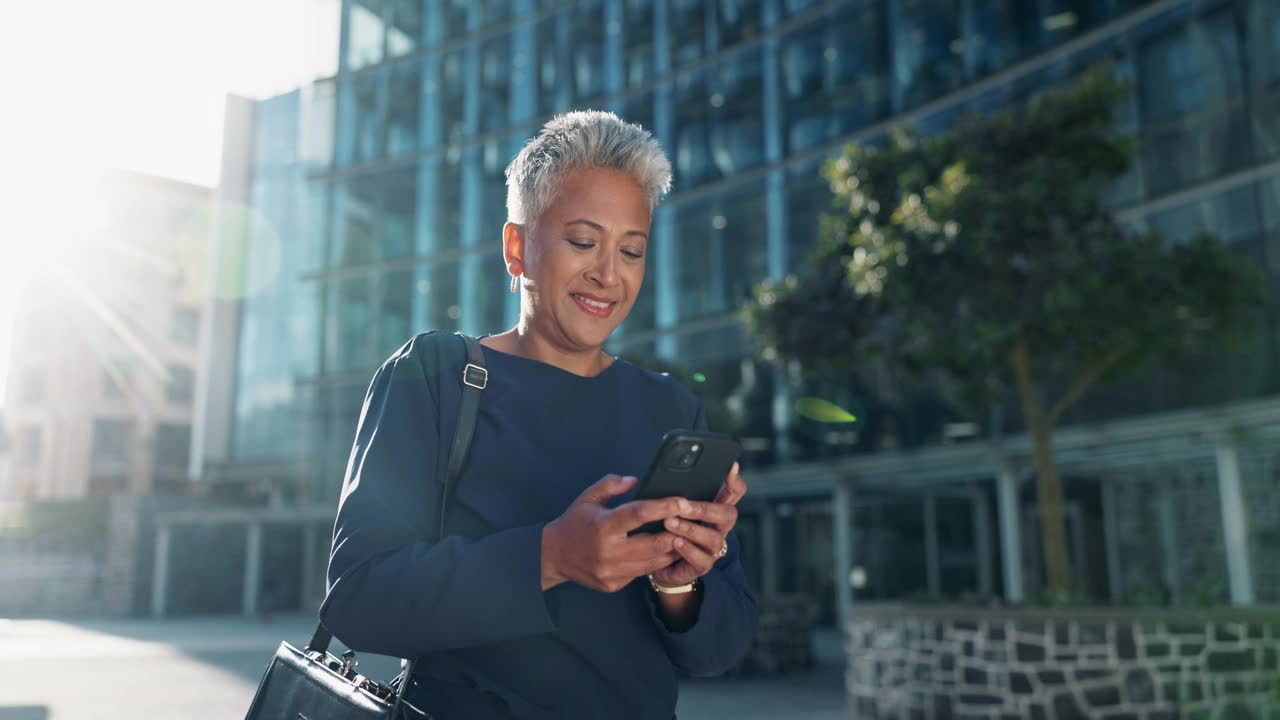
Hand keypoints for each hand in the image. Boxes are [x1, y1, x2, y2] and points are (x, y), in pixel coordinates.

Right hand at [541, 474, 688, 591]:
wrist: (553, 556)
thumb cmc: (574, 523)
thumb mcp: (588, 498)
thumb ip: (611, 485)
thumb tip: (636, 480)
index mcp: (603, 525)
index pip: (639, 514)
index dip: (664, 507)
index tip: (682, 502)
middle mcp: (608, 551)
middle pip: (654, 543)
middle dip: (676, 534)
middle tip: (690, 523)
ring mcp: (611, 571)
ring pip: (653, 563)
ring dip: (672, 550)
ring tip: (684, 538)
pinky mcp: (613, 584)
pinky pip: (642, 573)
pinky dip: (655, 562)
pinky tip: (663, 553)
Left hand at [649, 462, 747, 588]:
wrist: (661, 563)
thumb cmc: (669, 530)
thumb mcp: (673, 509)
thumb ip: (676, 494)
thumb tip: (665, 474)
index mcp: (714, 510)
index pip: (734, 493)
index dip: (735, 481)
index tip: (729, 467)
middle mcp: (719, 528)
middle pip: (728, 515)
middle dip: (705, 509)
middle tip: (682, 506)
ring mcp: (712, 548)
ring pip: (713, 538)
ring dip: (690, 529)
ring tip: (670, 523)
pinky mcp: (701, 565)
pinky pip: (702, 559)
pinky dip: (689, 550)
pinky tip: (675, 542)